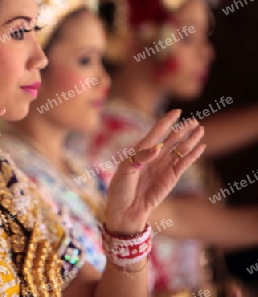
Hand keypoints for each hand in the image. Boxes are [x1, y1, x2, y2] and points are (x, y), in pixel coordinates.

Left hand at [104, 110, 205, 233]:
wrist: (125, 210)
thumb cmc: (120, 189)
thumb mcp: (126, 170)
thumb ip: (141, 158)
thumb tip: (157, 147)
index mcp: (140, 151)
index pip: (156, 132)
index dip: (166, 121)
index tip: (177, 111)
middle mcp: (154, 157)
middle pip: (171, 139)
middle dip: (182, 129)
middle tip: (194, 120)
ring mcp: (163, 167)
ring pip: (180, 149)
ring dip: (190, 140)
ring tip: (200, 129)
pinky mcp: (171, 179)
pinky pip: (183, 164)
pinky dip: (193, 155)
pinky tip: (201, 147)